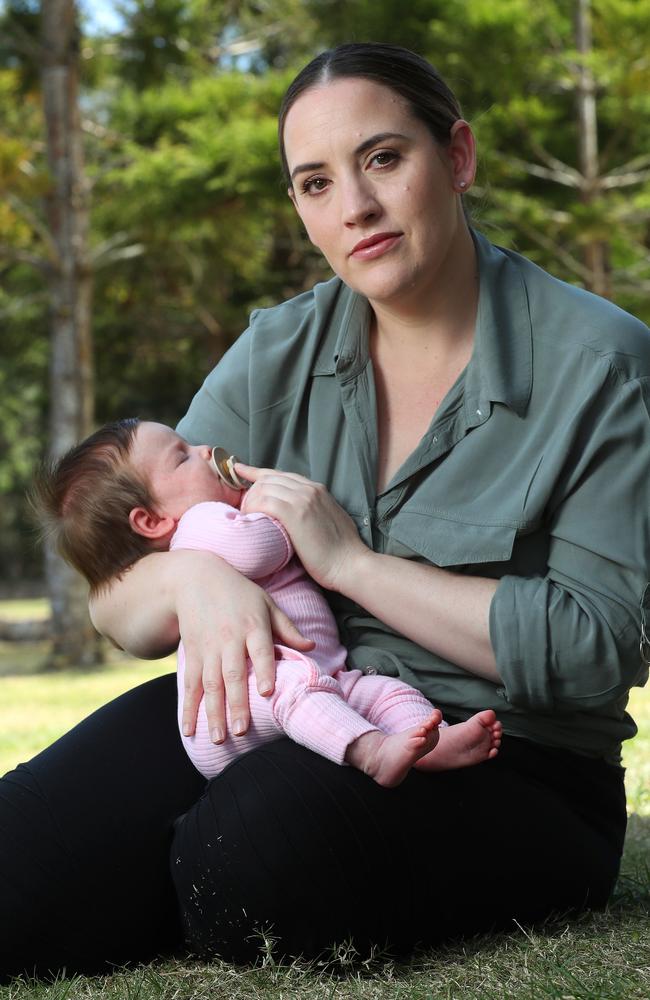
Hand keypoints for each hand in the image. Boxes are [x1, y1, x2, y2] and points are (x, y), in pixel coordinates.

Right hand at [174, 551, 313, 740]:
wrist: (195, 578)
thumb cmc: (239, 593)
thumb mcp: (266, 603)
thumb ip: (287, 628)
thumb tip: (311, 648)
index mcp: (252, 625)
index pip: (259, 650)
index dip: (263, 671)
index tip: (267, 693)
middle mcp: (228, 639)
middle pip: (232, 674)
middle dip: (236, 704)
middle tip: (242, 731)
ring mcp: (207, 649)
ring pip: (209, 685)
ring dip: (212, 714)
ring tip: (218, 739)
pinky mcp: (192, 654)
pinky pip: (189, 685)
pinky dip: (188, 709)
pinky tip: (189, 730)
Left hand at [237, 465, 368, 591]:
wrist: (350, 564)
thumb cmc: (339, 551)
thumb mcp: (328, 520)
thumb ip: (312, 509)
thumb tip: (295, 514)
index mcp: (317, 489)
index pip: (280, 474)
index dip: (257, 472)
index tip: (240, 470)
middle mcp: (309, 489)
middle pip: (269, 478)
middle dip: (251, 489)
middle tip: (242, 508)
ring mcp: (303, 499)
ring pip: (264, 488)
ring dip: (249, 501)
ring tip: (245, 518)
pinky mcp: (295, 513)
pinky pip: (264, 502)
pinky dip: (252, 509)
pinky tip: (248, 520)